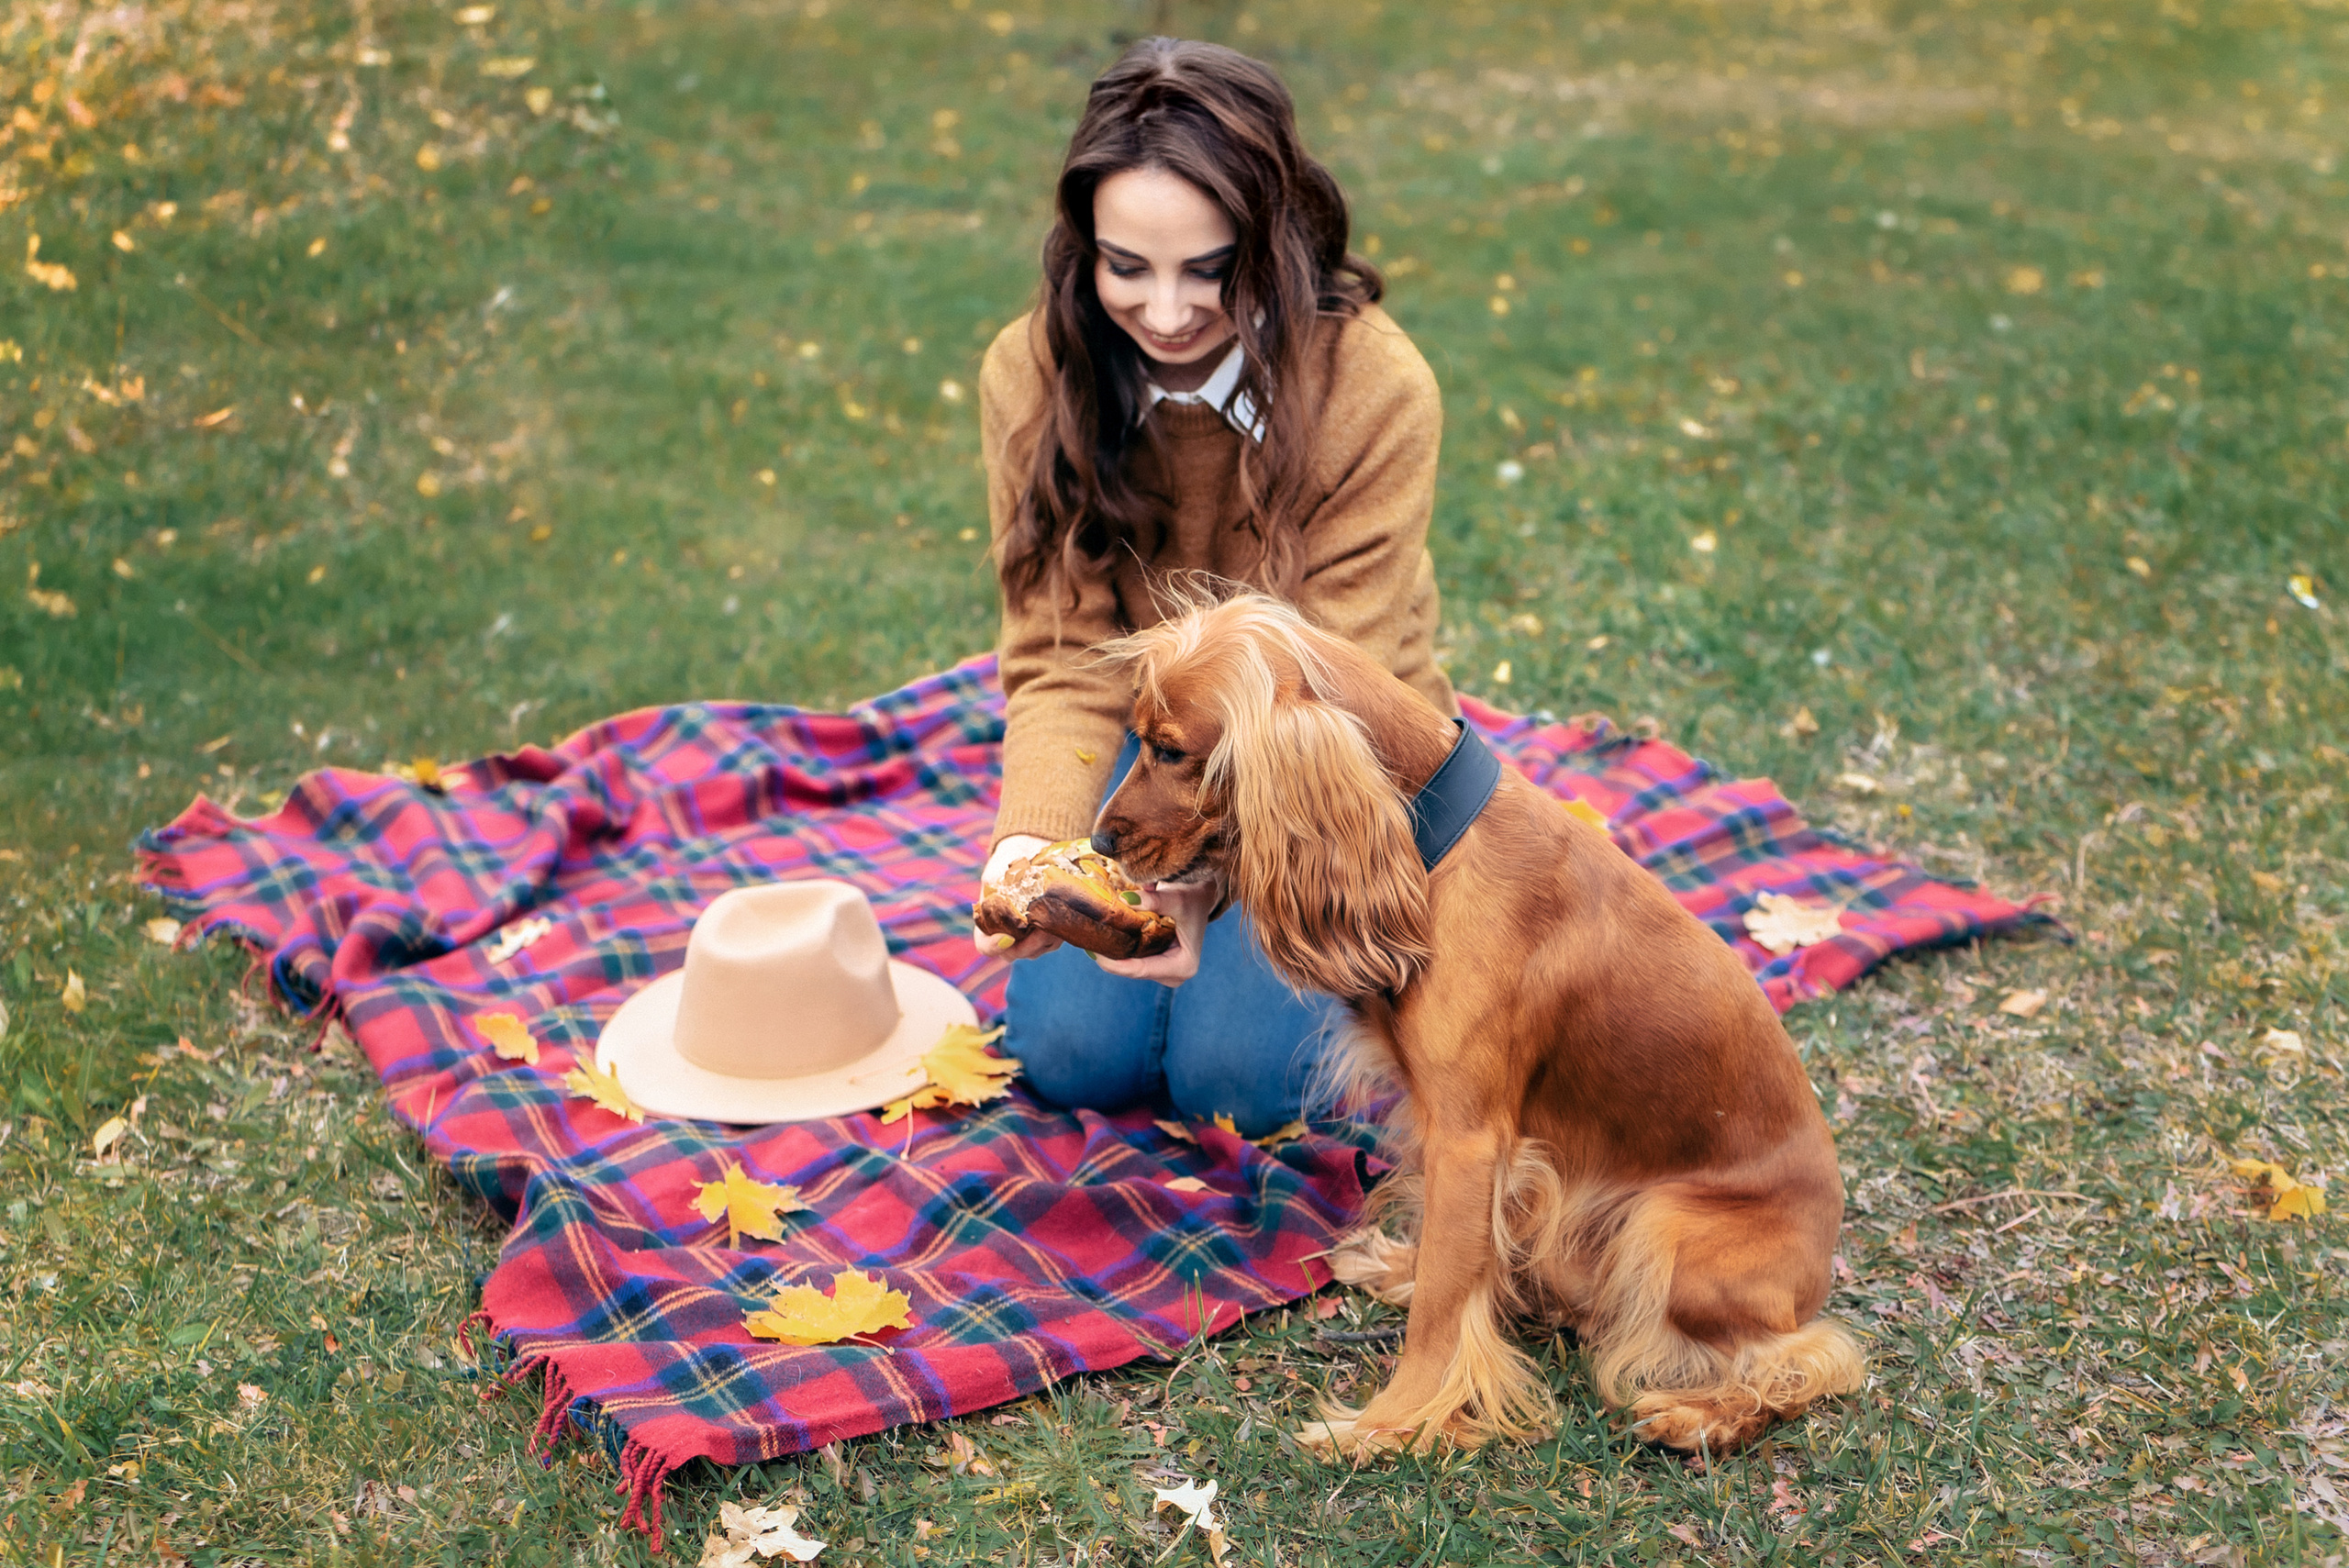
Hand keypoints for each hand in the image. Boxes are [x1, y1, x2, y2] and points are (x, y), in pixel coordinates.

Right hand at [973, 834, 1062, 960]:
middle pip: (1015, 953)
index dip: (994, 946)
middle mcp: (1008, 937)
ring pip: (1036, 950)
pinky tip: (1059, 919)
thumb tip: (1003, 900)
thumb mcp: (995, 873)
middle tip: (1040, 930)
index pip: (986, 946)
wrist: (1028, 856)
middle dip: (1028, 944)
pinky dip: (1056, 934)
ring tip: (1051, 922)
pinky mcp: (1048, 934)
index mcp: (988, 925)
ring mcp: (1028, 938)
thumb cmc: (1006, 867)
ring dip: (1045, 939)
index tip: (1007, 937)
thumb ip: (993, 886)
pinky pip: (1052, 943)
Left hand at [1093, 875, 1219, 986]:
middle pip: (1133, 970)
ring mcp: (1164, 971)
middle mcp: (1174, 974)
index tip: (1092, 952)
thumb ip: (1155, 901)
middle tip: (1085, 941)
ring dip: (1113, 953)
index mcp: (1183, 966)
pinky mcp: (1156, 963)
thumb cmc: (1193, 898)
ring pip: (1131, 965)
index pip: (1141, 970)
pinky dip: (1119, 948)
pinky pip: (1132, 959)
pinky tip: (1101, 937)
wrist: (1200, 896)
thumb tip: (1126, 900)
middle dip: (1110, 957)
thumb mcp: (1177, 898)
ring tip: (1091, 937)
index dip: (1115, 964)